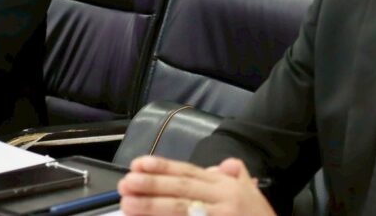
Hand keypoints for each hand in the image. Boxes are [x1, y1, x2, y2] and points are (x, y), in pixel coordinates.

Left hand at [118, 156, 273, 215]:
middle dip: (151, 186)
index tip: (138, 164)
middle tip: (125, 184)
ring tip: (128, 204)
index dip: (163, 168)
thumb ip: (235, 174)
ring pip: (181, 211)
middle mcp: (222, 200)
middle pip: (181, 190)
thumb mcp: (250, 191)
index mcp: (225, 186)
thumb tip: (218, 165)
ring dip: (152, 208)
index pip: (189, 173)